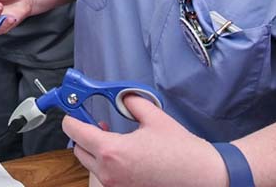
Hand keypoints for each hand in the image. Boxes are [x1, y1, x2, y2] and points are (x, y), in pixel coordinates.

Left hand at [64, 96, 226, 186]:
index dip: (72, 117)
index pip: (75, 132)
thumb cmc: (181, 151)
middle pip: (79, 150)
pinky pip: (107, 175)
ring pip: (92, 164)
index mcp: (112, 151)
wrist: (203, 176)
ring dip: (96, 150)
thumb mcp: (154, 117)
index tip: (73, 110)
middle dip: (84, 134)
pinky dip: (109, 164)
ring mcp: (117, 186)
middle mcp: (110, 172)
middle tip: (98, 122)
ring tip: (115, 138)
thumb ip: (132, 102)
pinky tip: (126, 155)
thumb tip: (123, 97)